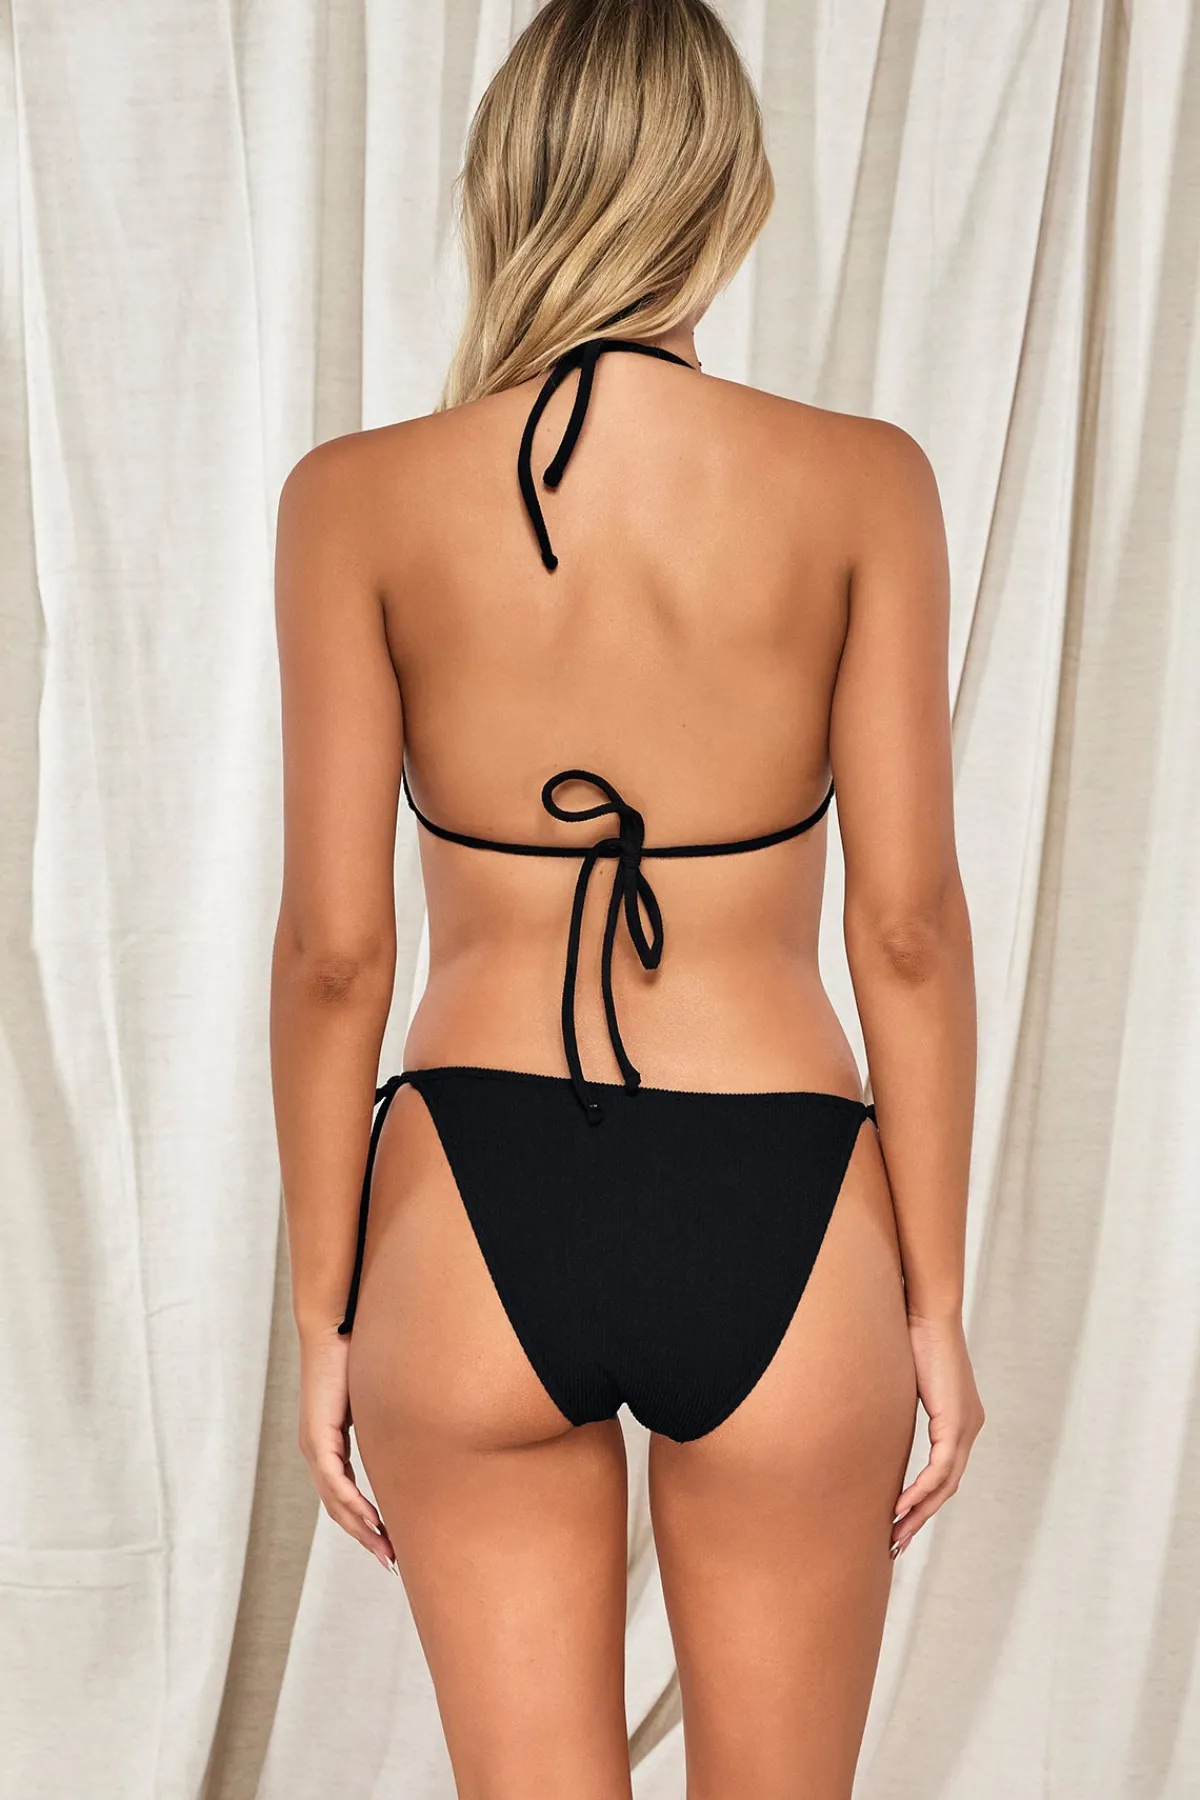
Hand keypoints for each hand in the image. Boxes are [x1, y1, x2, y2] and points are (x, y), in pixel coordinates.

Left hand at [298, 1327, 396, 1571]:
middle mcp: (316, 1452)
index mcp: (328, 1446)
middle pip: (339, 1509)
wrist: (332, 1330)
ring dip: (362, 1529)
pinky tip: (373, 1520)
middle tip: (390, 1562)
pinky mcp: (318, 1438)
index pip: (345, 1496)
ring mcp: (314, 1447)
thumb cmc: (355, 1356)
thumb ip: (385, 1421)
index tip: (388, 1542)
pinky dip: (354, 1504)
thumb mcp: (374, 1401)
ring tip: (386, 1550)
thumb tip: (414, 1430)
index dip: (365, 1522)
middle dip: (366, 1537)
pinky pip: (336, 1482)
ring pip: (336, 1502)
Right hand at [891, 1312, 983, 1555]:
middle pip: (947, 1487)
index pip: (944, 1472)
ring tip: (894, 1533)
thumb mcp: (906, 1383)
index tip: (899, 1520)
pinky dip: (921, 1491)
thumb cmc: (911, 1338)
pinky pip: (940, 1470)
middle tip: (896, 1542)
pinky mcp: (957, 1423)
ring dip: (919, 1512)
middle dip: (921, 1517)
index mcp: (960, 1419)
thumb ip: (903, 1408)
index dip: (924, 1500)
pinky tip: (901, 1506)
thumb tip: (875, 1420)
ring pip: (946, 1485)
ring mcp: (967, 1427)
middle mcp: (970, 1427)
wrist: (927, 1314)